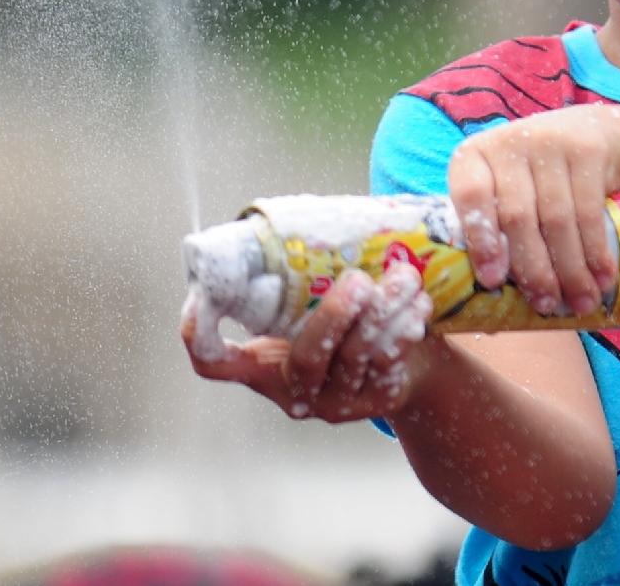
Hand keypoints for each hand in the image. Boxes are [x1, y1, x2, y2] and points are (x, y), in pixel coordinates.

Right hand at [181, 263, 434, 422]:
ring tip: (404, 278)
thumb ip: (300, 277)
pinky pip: (389, 365)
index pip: (215, 362)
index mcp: (264, 362)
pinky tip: (418, 305)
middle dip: (333, 318)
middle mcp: (294, 388)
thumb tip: (293, 218)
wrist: (412, 360)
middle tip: (360, 281)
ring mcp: (335, 401)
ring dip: (382, 314)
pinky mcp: (376, 402)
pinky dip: (404, 330)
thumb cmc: (353, 317)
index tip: (203, 305)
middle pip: (304, 359)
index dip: (201, 337)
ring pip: (355, 359)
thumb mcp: (316, 302)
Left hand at [448, 103, 619, 319]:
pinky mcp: (587, 149)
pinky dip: (596, 251)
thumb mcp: (508, 191)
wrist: (595, 133)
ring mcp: (550, 142)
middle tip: (546, 305)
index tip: (493, 281)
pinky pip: (590, 210)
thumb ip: (495, 236)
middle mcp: (509, 142)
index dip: (480, 239)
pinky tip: (602, 277)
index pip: (471, 195)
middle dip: (534, 269)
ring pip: (556, 219)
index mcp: (475, 157)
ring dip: (570, 269)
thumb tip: (491, 313)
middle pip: (517, 216)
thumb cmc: (538, 180)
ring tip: (580, 302)